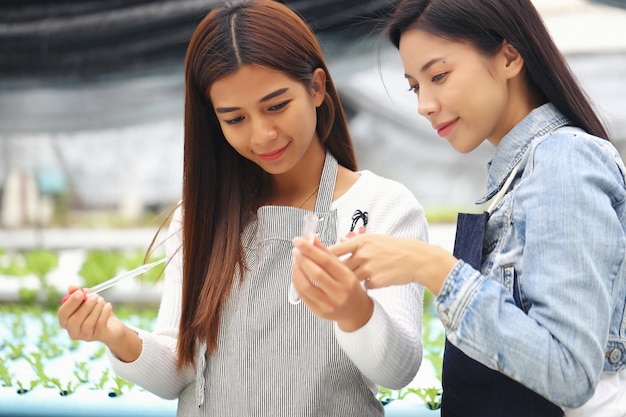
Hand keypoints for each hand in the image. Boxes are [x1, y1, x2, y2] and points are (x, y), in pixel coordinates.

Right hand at [58, 286, 125, 344]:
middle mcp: (73, 331)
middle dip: (86, 306)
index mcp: (66, 321)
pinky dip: (105, 312)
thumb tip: (71, 287)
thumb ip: (78, 293)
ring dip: (96, 308)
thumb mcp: (87, 300)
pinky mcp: (98, 336)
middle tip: (95, 296)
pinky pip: (100, 324)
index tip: (80, 293)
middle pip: (74, 321)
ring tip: (102, 300)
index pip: (62, 314)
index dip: (70, 303)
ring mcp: (85, 336)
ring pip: (88, 323)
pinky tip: (108, 305)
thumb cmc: (96, 311)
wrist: (113, 326)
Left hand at [292, 236, 373, 331]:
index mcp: (347, 279)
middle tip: (296, 250)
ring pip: (306, 286)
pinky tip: (296, 273)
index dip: (310, 250)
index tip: (300, 241)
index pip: (326, 261)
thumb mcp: (344, 268)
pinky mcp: (318, 311)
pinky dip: (296, 282)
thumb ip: (326, 253)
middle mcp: (339, 293)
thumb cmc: (350, 288)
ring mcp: (328, 304)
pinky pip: (303, 295)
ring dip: (297, 270)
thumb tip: (312, 238)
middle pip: (316, 273)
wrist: (356, 311)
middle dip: (302, 259)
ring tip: (295, 260)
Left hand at [328, 234, 457, 294]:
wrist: (415, 258)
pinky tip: (371, 282)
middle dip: (330, 271)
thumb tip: (340, 240)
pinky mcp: (376, 281)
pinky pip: (363, 286)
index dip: (320, 256)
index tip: (310, 259)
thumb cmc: (393, 247)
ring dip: (348, 280)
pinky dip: (365, 285)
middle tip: (321, 274)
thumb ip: (355, 242)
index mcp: (361, 242)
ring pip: (349, 278)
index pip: (334, 250)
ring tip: (351, 279)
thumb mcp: (374, 239)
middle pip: (338, 266)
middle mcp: (363, 254)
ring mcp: (369, 269)